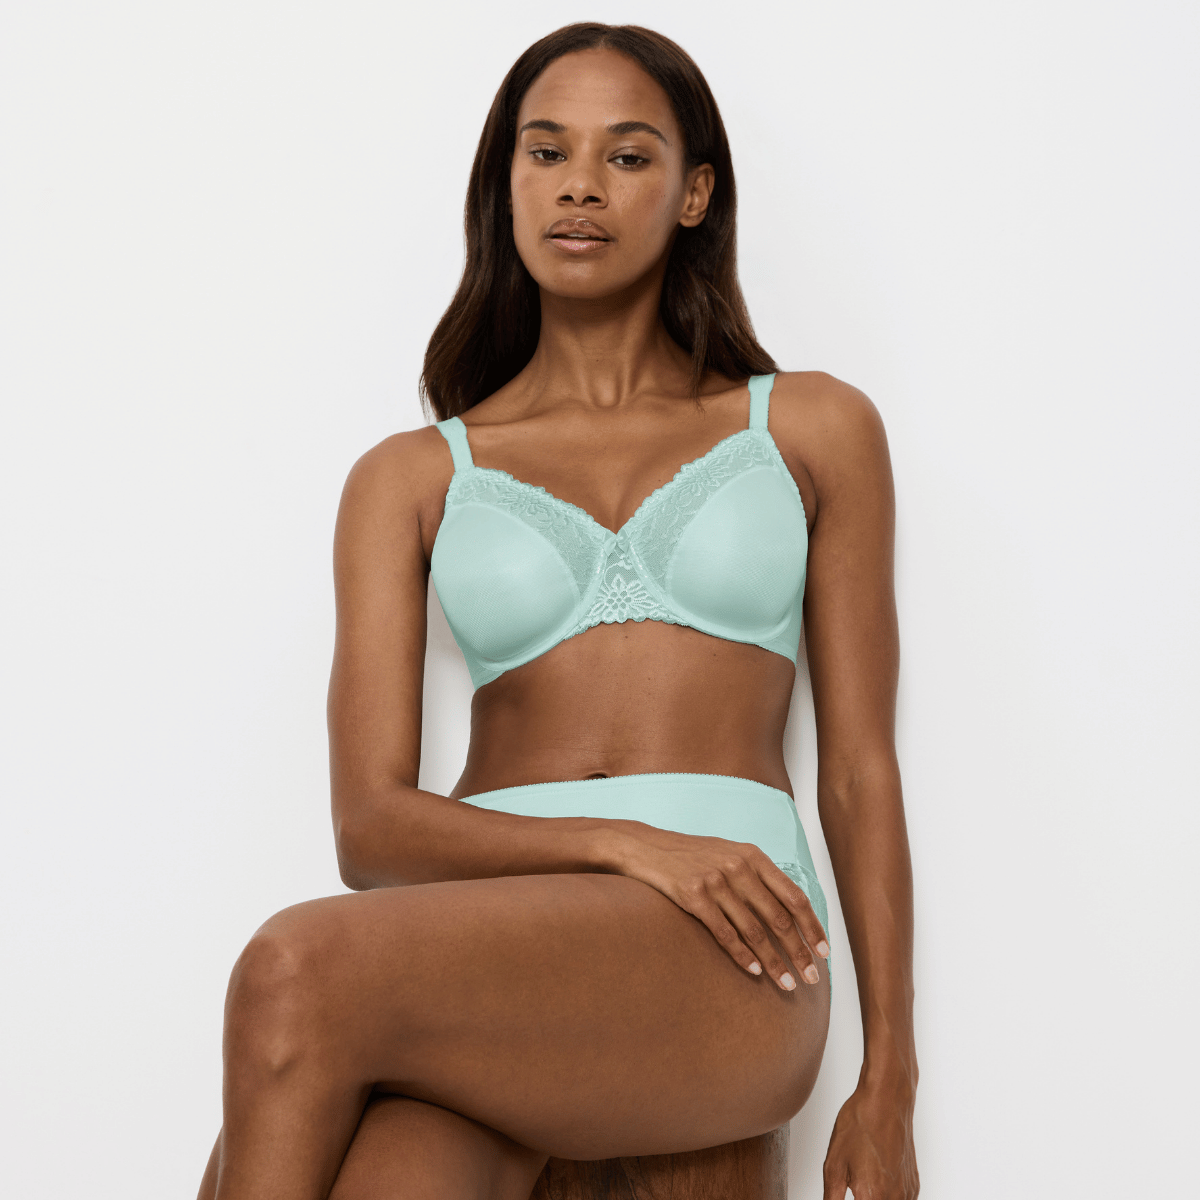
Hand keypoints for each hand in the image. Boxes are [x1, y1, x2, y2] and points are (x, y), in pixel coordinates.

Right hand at [605, 821, 828, 990]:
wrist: (646, 847)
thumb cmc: (691, 855)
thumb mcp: (729, 853)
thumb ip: (758, 875)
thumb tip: (790, 908)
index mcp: (753, 856)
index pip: (794, 896)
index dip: (812, 927)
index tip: (824, 952)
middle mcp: (738, 867)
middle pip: (779, 918)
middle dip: (799, 951)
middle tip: (811, 977)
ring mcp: (716, 881)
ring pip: (755, 931)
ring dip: (775, 961)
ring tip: (787, 983)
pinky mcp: (693, 896)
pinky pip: (725, 934)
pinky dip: (743, 956)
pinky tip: (755, 971)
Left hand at [823, 1083, 918, 1198]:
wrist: (885, 1100)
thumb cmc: (861, 1124)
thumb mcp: (834, 1164)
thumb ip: (831, 1198)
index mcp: (873, 1198)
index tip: (844, 1197)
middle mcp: (895, 1199)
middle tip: (852, 1189)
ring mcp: (907, 1194)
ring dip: (874, 1199)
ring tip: (860, 1184)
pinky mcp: (913, 1185)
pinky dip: (886, 1198)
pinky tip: (873, 1187)